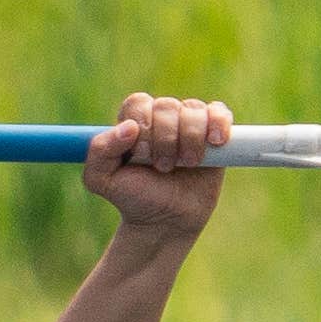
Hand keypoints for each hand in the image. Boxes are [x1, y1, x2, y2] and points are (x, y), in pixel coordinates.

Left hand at [88, 89, 234, 251]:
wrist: (166, 219)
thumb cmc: (133, 196)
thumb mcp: (102, 179)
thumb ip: (100, 150)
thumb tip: (129, 126)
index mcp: (132, 122)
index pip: (138, 103)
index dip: (142, 127)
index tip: (142, 155)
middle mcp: (160, 118)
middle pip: (166, 106)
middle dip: (165, 140)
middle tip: (163, 167)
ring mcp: (188, 123)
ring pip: (194, 109)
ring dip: (190, 138)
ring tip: (186, 164)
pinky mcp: (214, 134)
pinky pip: (220, 112)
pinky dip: (219, 124)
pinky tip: (215, 142)